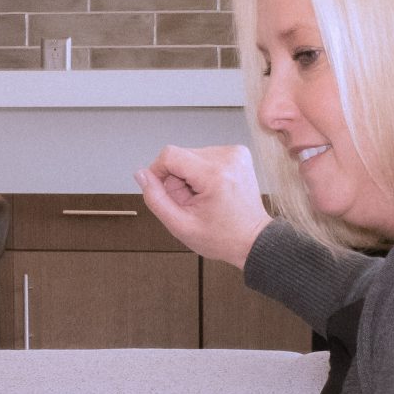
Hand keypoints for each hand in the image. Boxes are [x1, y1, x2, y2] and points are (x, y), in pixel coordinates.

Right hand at [137, 145, 269, 268]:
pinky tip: (212, 191)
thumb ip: (156, 198)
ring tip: (203, 199)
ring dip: (189, 176)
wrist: (252, 240)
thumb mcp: (180, 226)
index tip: (166, 193)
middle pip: (181, 155)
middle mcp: (228, 157)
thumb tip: (141, 174)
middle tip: (190, 203)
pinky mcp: (238, 153)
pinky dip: (202, 173)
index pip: (170, 155)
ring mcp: (235, 153)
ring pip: (191, 155)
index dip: (158, 172)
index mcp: (215, 174)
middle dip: (177, 179)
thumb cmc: (222, 238)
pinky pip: (205, 156)